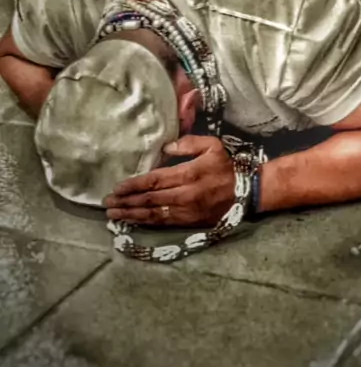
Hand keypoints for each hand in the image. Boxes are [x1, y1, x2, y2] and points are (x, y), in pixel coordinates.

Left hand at [103, 135, 234, 226]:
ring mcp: (187, 211)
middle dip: (126, 202)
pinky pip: (164, 223)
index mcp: (189, 173)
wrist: (247, 191)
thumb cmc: (226, 166)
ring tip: (113, 215)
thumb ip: (188, 143)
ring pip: (154, 215)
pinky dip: (147, 223)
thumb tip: (165, 148)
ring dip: (132, 215)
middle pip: (149, 199)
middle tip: (107, 204)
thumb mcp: (212, 145)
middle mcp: (185, 194)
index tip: (117, 187)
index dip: (134, 184)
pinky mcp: (190, 222)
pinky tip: (134, 222)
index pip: (155, 180)